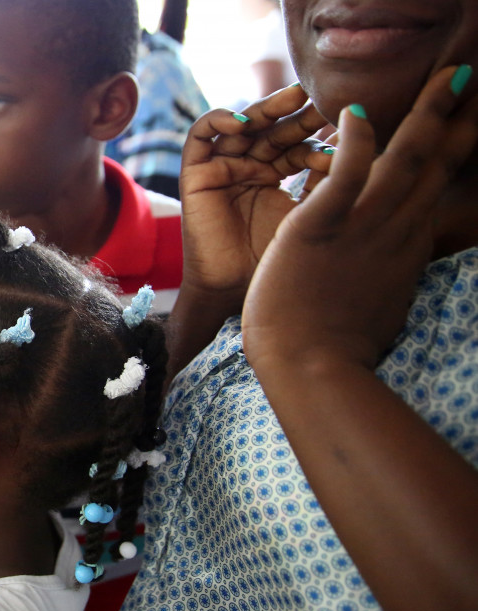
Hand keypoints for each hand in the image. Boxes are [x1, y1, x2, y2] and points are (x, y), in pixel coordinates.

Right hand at [180, 84, 332, 306]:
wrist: (234, 293)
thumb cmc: (275, 263)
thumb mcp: (312, 214)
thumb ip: (331, 181)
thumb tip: (368, 143)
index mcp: (278, 175)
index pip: (301, 141)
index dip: (323, 136)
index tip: (351, 135)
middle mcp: (250, 166)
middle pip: (275, 127)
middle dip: (300, 114)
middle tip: (326, 98)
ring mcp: (223, 167)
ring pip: (243, 124)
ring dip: (267, 108)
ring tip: (293, 97)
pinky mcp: (195, 173)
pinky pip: (201, 135)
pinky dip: (218, 120)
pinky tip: (243, 121)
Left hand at [244, 65, 477, 371]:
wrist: (312, 369)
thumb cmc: (334, 349)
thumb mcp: (377, 303)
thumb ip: (386, 273)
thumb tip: (391, 271)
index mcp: (403, 247)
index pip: (433, 189)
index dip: (452, 152)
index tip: (469, 124)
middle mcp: (393, 231)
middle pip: (434, 165)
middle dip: (455, 120)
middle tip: (472, 81)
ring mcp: (361, 228)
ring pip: (404, 160)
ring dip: (427, 115)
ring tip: (447, 77)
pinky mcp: (319, 229)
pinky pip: (344, 176)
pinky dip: (354, 143)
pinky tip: (354, 112)